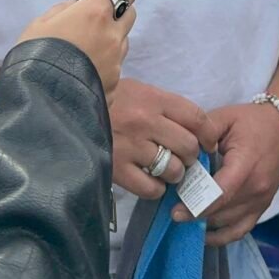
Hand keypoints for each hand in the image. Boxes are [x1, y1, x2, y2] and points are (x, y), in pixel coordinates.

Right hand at [18, 0, 135, 104]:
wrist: (41, 102)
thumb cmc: (35, 55)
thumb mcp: (39, 24)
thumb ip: (62, 10)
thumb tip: (76, 4)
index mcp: (95, 14)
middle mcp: (113, 36)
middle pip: (129, 14)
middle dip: (119, 11)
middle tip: (101, 15)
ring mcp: (117, 63)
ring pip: (122, 42)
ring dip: (112, 39)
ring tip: (88, 49)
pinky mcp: (115, 85)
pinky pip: (114, 68)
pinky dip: (105, 65)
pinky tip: (86, 72)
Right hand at [110, 79, 219, 198]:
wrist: (69, 105)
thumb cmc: (108, 98)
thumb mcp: (136, 89)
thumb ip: (162, 104)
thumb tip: (192, 124)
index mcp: (153, 98)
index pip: (196, 117)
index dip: (208, 134)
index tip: (208, 143)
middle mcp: (146, 121)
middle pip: (188, 146)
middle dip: (190, 156)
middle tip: (182, 158)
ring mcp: (132, 146)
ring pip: (173, 170)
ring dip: (174, 174)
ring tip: (165, 170)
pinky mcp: (118, 169)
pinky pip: (151, 188)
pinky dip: (156, 188)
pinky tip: (150, 181)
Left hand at [171, 102, 278, 244]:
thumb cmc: (251, 121)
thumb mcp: (225, 117)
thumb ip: (204, 131)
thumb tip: (186, 149)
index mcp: (245, 165)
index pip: (220, 194)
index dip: (197, 206)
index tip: (176, 211)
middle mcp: (256, 189)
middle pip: (222, 212)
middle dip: (196, 215)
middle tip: (173, 212)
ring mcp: (261, 201)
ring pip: (229, 224)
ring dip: (206, 224)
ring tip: (185, 218)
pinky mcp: (262, 207)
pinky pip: (241, 230)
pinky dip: (222, 236)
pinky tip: (204, 235)